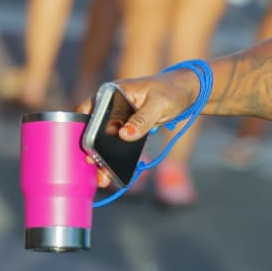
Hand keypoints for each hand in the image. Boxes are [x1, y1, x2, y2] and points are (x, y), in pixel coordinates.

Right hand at [76, 70, 199, 187]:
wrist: (184, 92)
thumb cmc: (172, 92)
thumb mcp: (159, 105)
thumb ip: (142, 120)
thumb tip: (124, 134)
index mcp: (112, 92)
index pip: (89, 111)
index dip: (86, 131)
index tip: (90, 151)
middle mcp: (109, 104)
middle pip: (92, 128)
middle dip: (92, 150)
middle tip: (95, 168)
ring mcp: (115, 117)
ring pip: (101, 139)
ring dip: (101, 157)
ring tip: (103, 178)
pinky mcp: (124, 127)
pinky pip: (114, 143)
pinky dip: (113, 157)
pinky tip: (114, 172)